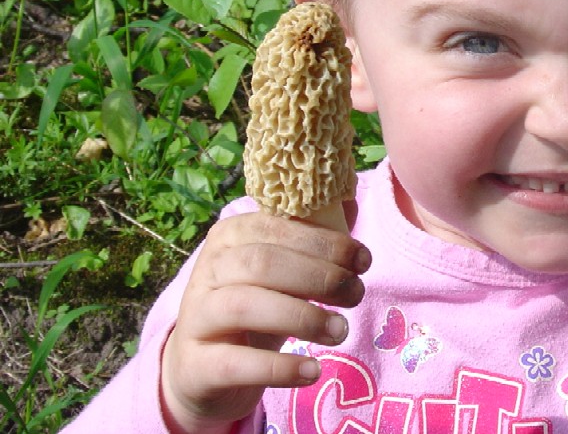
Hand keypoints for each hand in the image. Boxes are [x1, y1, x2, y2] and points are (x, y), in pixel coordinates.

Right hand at [160, 205, 368, 433]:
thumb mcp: (282, 271)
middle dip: (319, 277)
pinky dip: (279, 368)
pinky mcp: (197, 365)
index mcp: (230, 235)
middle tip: (356, 295)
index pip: (278, 227)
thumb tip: (350, 203)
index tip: (363, 260)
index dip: (325, 242)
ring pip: (246, 306)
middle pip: (264, 263)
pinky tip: (312, 371)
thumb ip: (312, 238)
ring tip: (341, 331)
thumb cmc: (255, 306)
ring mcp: (197, 317)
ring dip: (304, 318)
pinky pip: (236, 363)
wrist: (201, 370)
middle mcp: (208, 270)